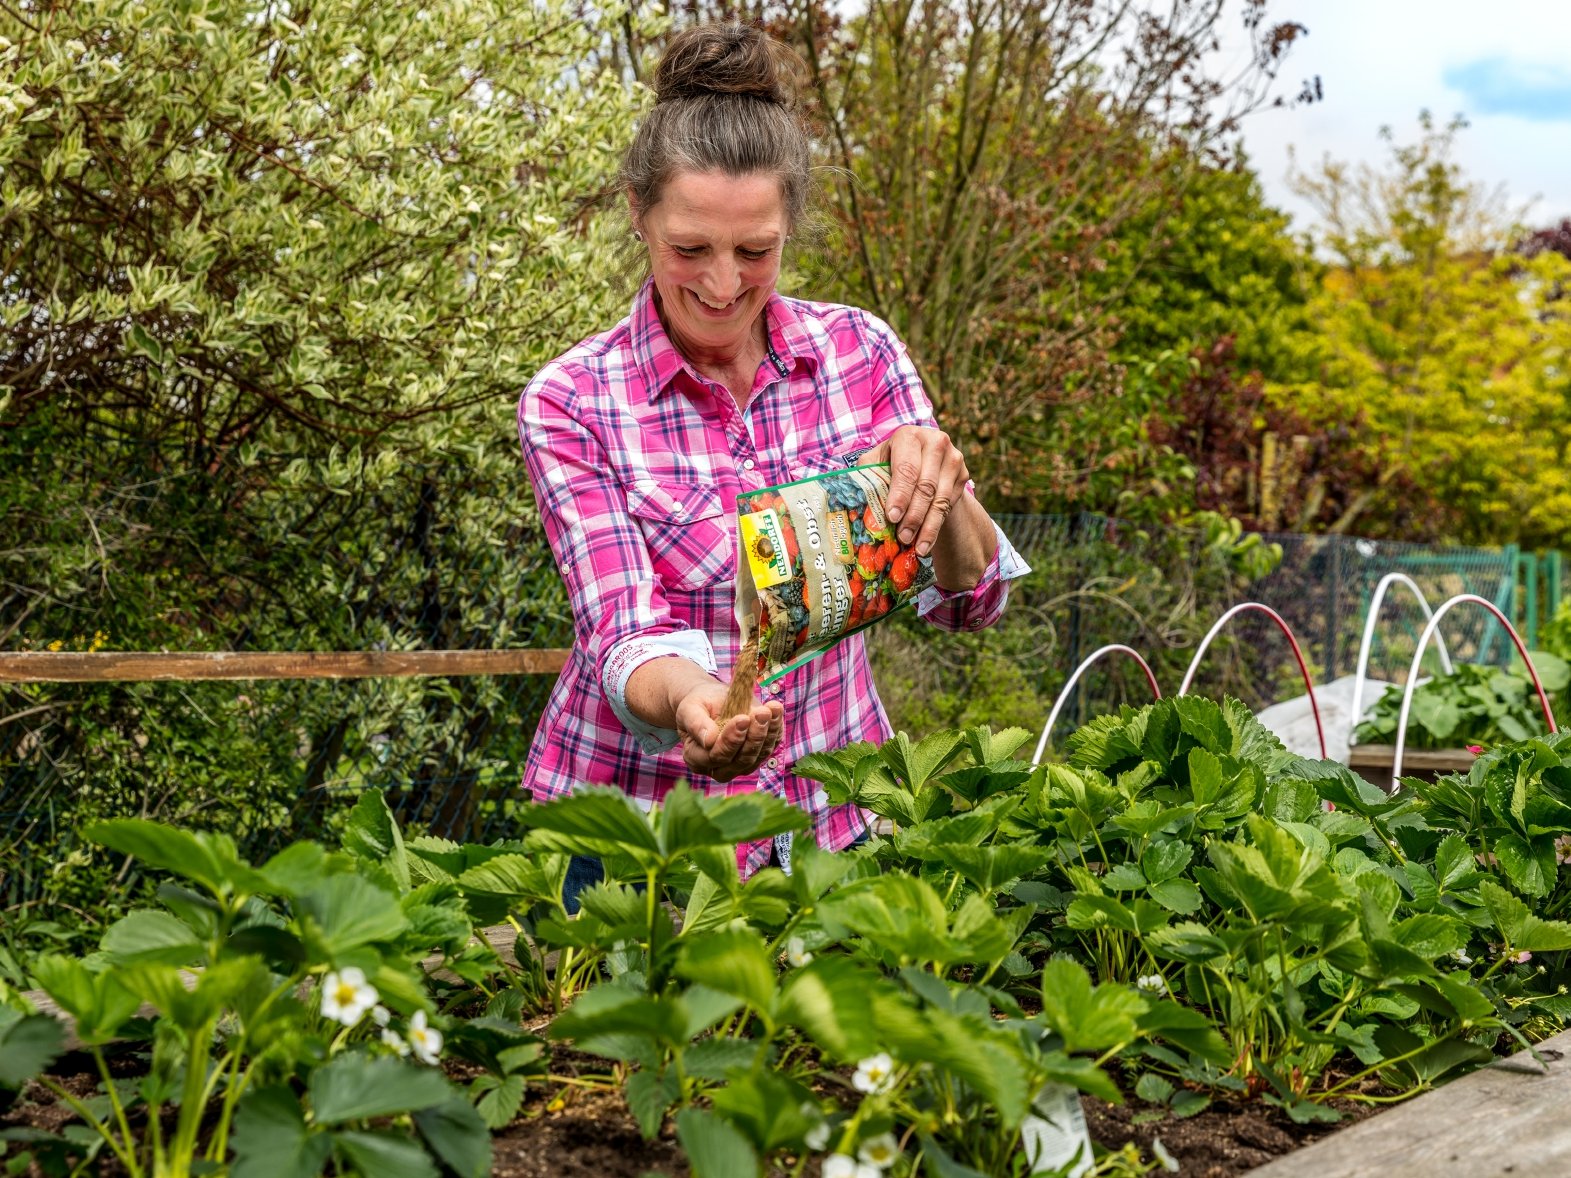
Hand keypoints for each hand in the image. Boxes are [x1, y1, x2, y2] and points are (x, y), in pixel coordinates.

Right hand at [674, 681, 784, 783]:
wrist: (710, 701)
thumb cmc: (698, 705)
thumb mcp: (690, 708)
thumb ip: (696, 724)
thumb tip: (708, 741)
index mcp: (696, 758)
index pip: (717, 756)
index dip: (731, 739)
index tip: (742, 719)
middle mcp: (718, 767)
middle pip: (741, 760)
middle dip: (754, 736)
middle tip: (761, 712)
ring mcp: (740, 765)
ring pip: (758, 755)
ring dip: (767, 733)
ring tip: (770, 709)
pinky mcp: (757, 755)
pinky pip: (769, 746)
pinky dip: (775, 729)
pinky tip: (776, 711)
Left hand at [867, 425, 969, 556]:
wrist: (923, 463)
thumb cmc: (891, 465)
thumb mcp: (877, 465)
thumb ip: (868, 479)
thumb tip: (856, 505)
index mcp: (908, 436)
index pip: (906, 469)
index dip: (899, 494)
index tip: (892, 517)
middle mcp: (935, 442)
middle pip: (925, 486)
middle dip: (913, 515)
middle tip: (903, 537)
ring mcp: (953, 458)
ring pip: (940, 499)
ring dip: (927, 526)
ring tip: (916, 547)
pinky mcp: (963, 474)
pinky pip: (949, 505)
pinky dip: (936, 526)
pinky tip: (926, 541)